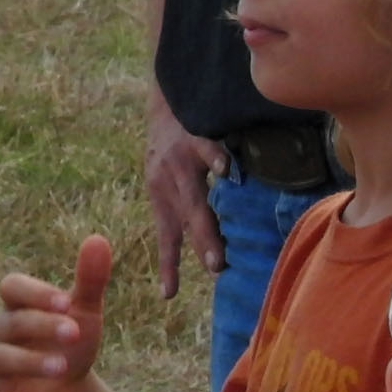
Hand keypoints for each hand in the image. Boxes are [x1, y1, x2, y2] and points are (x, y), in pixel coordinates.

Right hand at [0, 236, 112, 391]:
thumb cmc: (71, 344)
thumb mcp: (84, 313)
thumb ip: (89, 279)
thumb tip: (99, 239)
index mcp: (19, 306)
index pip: (12, 287)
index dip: (35, 293)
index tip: (67, 302)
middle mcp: (2, 332)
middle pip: (8, 322)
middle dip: (40, 326)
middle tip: (75, 333)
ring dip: (28, 363)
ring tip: (62, 368)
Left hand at [143, 91, 226, 300]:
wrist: (163, 95)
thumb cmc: (172, 146)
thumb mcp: (168, 178)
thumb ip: (185, 207)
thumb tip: (210, 242)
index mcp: (162, 195)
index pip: (167, 236)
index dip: (168, 265)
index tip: (168, 295)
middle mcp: (168, 181)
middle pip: (186, 220)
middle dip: (202, 245)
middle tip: (216, 269)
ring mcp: (180, 160)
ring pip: (195, 195)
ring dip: (206, 223)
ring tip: (218, 242)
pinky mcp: (193, 134)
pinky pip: (207, 147)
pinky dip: (216, 159)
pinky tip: (228, 171)